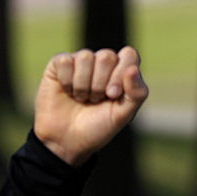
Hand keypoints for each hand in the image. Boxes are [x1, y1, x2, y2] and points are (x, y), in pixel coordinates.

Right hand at [32, 46, 148, 163]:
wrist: (67, 141)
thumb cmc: (98, 127)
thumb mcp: (123, 115)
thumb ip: (137, 93)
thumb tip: (133, 69)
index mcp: (121, 71)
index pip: (129, 55)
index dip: (121, 74)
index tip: (113, 95)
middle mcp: (101, 63)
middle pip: (107, 56)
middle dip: (100, 84)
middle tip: (95, 100)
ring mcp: (80, 62)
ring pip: (85, 57)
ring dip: (83, 85)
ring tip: (82, 98)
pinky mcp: (59, 64)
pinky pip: (65, 61)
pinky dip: (67, 82)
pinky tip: (67, 92)